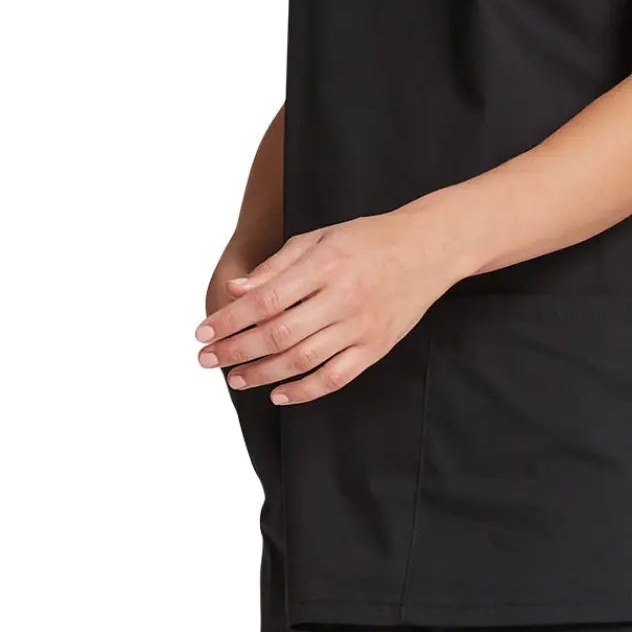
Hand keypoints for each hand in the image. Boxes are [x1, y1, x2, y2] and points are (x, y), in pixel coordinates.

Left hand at [193, 213, 458, 405]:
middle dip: (236, 350)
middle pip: (278, 333)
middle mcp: (343, 297)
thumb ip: (277, 265)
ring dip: (261, 373)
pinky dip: (304, 390)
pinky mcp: (376, 347)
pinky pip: (335, 377)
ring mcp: (362, 325)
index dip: (230, 319)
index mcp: (325, 264)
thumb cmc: (369, 238)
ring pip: (302, 360)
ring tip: (234, 377)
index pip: (265, 299)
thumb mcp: (320, 236)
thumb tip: (235, 289)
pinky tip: (278, 394)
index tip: (202, 332)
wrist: (429, 248)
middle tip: (206, 358)